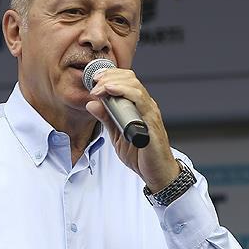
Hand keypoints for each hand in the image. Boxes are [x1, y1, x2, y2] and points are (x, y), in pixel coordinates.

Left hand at [85, 69, 179, 191]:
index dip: (110, 75)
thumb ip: (106, 118)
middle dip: (109, 76)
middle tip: (94, 81)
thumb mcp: (116, 134)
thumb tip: (91, 104)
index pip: (127, 81)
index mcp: (138, 107)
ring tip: (99, 86)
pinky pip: (140, 101)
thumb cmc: (140, 155)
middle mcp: (146, 106)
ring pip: (135, 85)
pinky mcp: (151, 122)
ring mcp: (150, 113)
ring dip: (113, 82)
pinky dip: (124, 92)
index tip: (94, 77)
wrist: (157, 173)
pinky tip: (111, 90)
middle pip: (130, 79)